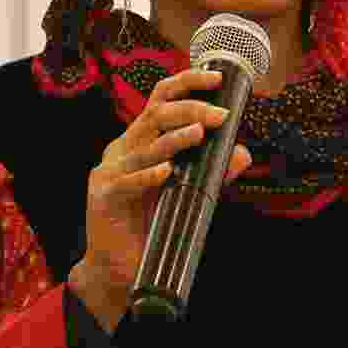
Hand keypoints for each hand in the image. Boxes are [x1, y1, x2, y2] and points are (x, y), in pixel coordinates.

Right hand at [71, 67, 251, 331]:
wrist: (116, 268)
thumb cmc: (150, 224)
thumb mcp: (184, 192)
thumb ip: (211, 172)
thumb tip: (242, 153)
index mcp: (141, 140)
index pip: (161, 99)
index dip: (187, 83)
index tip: (217, 79)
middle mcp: (124, 148)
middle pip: (155, 115)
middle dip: (190, 110)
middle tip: (220, 116)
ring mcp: (111, 170)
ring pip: (145, 145)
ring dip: (175, 139)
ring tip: (200, 134)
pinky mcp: (105, 196)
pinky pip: (128, 181)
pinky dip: (149, 176)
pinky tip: (167, 173)